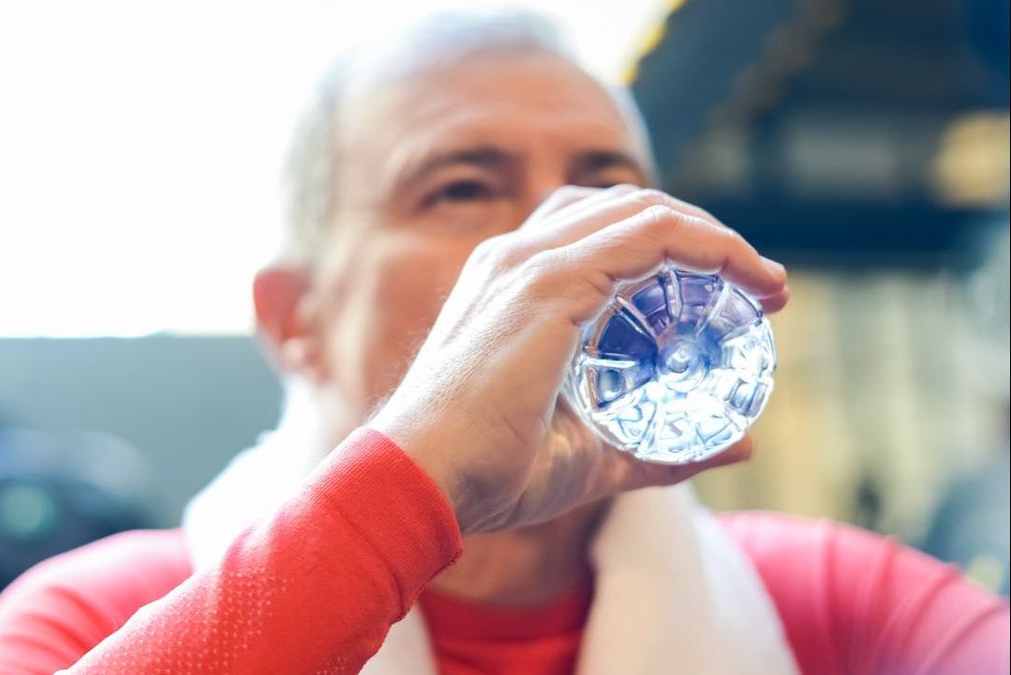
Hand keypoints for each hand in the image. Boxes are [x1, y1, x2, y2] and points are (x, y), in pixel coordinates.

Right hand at [370, 186, 788, 533]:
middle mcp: (517, 258)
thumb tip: (741, 445)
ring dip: (712, 234)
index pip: (601, 233)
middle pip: (626, 209)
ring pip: (643, 211)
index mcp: (513, 286)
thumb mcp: (594, 454)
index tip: (732, 291)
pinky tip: (740, 275)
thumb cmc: (493, 473)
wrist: (426, 481)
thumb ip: (662, 448)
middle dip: (700, 234)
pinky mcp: (549, 282)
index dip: (673, 247)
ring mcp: (529, 263)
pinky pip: (648, 237)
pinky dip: (704, 244)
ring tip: (758, 280)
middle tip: (755, 285)